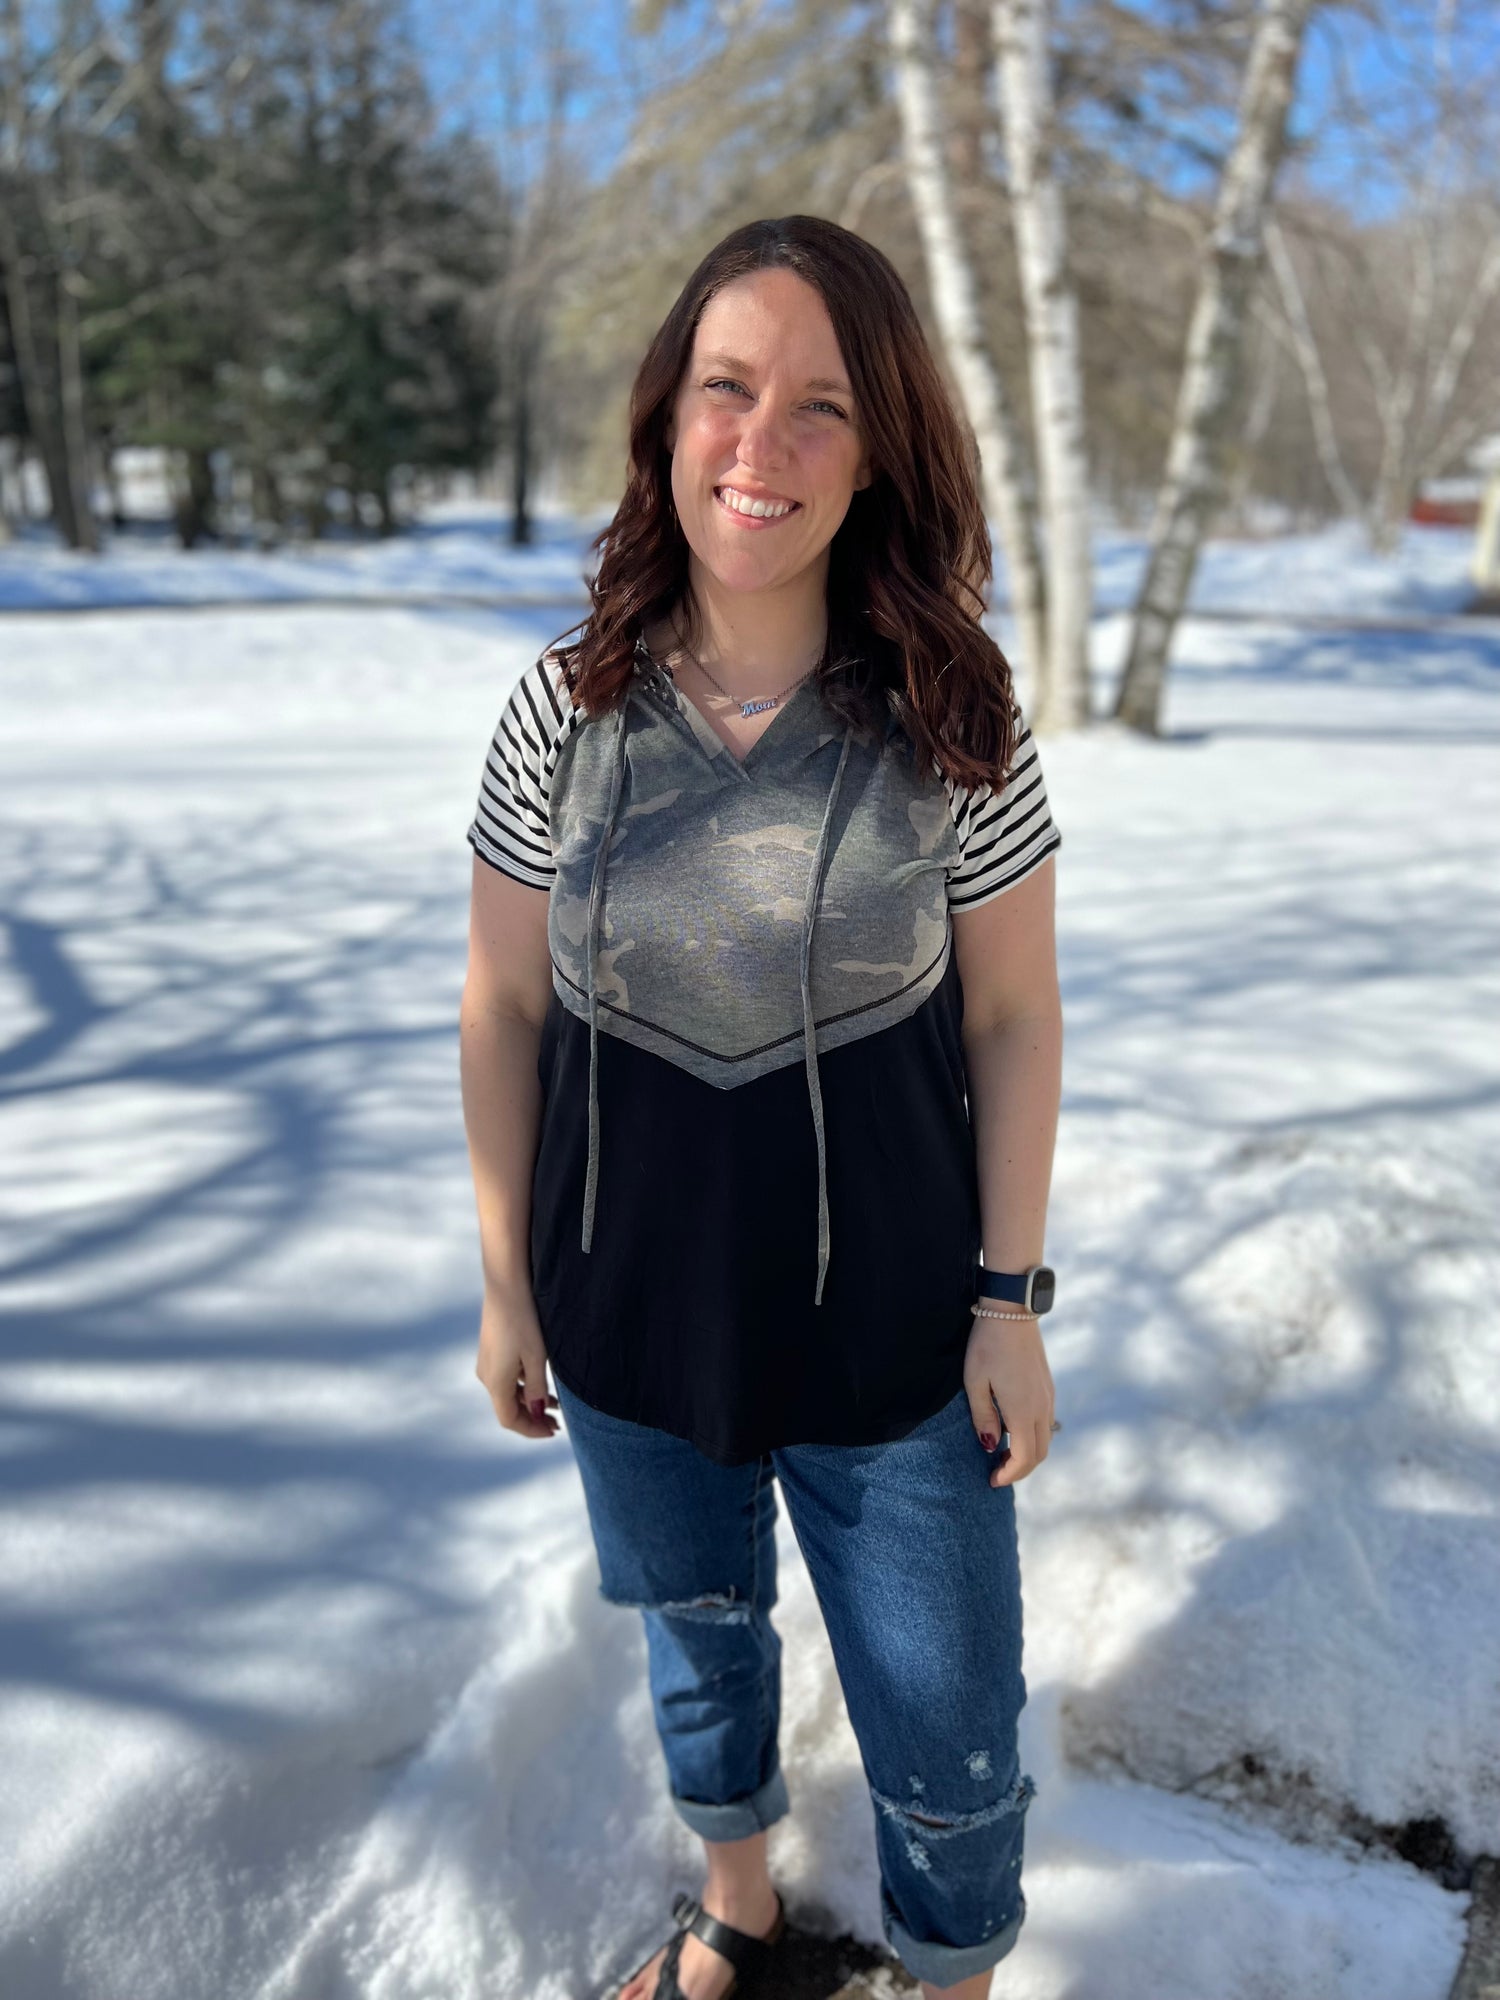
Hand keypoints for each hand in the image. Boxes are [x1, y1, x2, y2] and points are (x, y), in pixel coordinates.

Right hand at [474, 1281, 558, 1439]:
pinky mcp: (491, 1349)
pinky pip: (507, 1377)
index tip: (554, 1431)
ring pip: (508, 1392)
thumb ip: (536, 1388)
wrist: (506, 1284)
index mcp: (496, 1382)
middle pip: (507, 1408)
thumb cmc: (523, 1320)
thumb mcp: (536, 1357)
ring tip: (555, 1404)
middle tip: (557, 1422)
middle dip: (532, 1417)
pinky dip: (523, 1385)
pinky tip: (541, 1380)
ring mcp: (487, 1361)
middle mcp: (486, 1375)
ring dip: (529, 1401)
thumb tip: (536, 1412)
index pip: (510, 1419)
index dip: (531, 1430)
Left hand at [963, 1311, 1055, 1486]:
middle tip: (996, 1472)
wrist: (1013, 1311)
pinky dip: (1032, 1436)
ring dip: (1027, 1453)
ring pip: (1045, 1439)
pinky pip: (1045, 1422)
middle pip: (1039, 1454)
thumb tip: (990, 1445)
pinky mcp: (1048, 1387)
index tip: (991, 1480)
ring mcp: (1048, 1397)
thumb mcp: (975, 1382)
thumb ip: (983, 1417)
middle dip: (1019, 1469)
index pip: (1023, 1457)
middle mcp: (1041, 1408)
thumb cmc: (987, 1345)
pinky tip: (1013, 1429)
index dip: (1009, 1474)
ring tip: (1003, 1453)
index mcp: (1022, 1410)